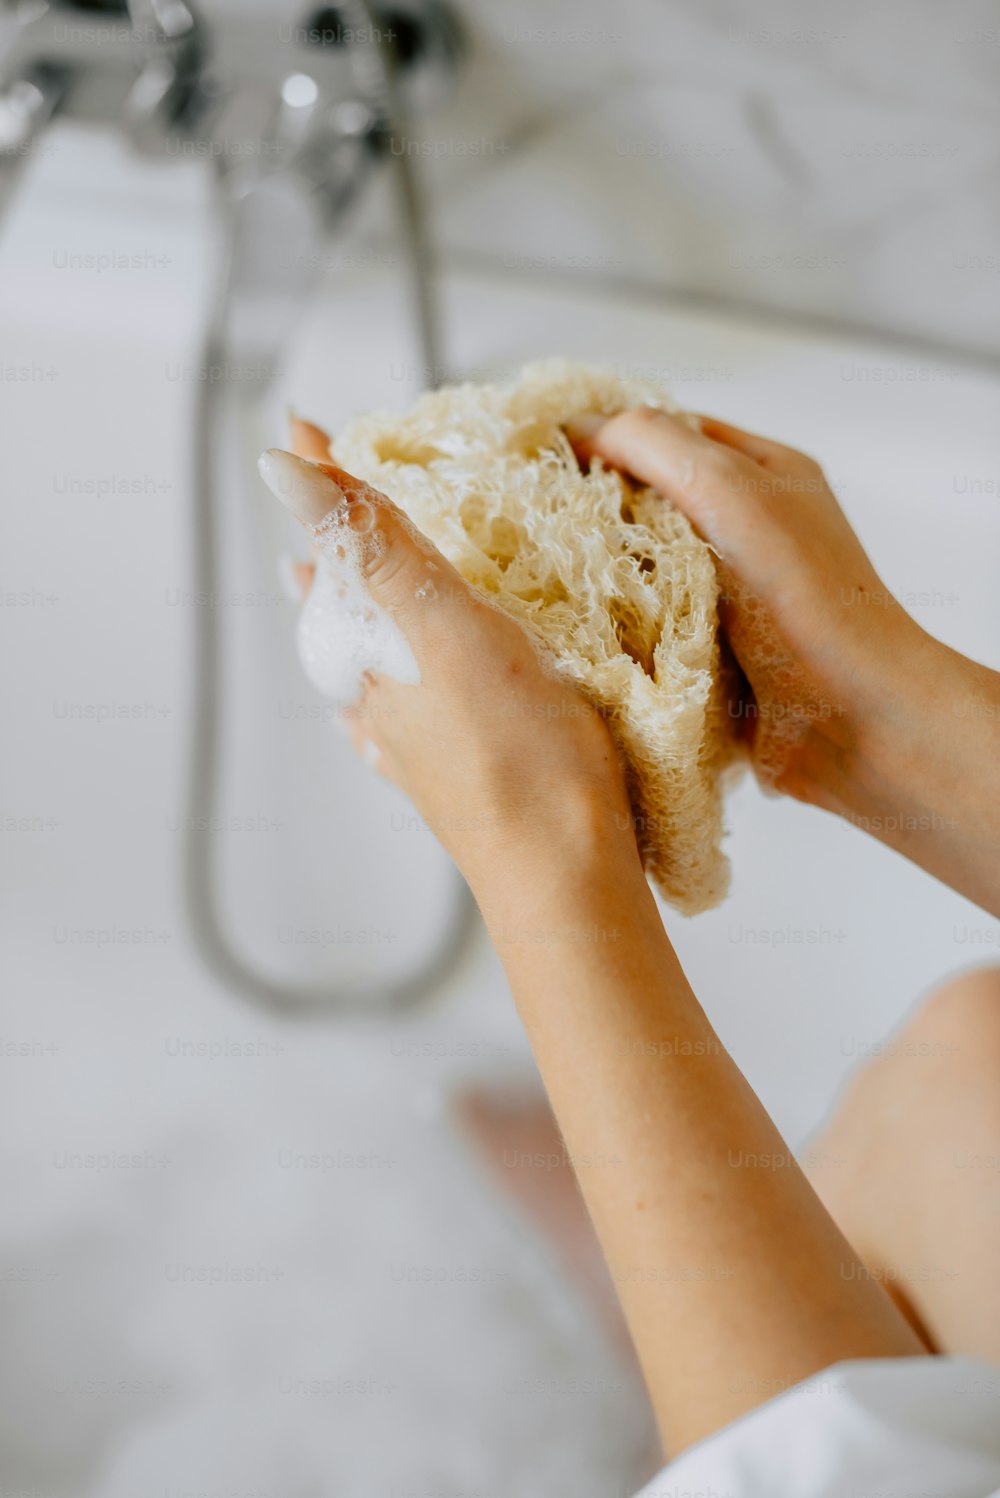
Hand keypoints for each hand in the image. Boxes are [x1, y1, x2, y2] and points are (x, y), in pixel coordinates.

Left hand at [268, 419, 639, 900]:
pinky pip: (410, 712)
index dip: (321, 484)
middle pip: (341, 605)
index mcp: (370, 650)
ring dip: (361, 610)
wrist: (563, 871)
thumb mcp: (439, 624)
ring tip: (343, 584)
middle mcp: (378, 695)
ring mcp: (415, 738)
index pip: (332, 545)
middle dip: (335, 550)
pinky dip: (399, 680)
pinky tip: (401, 699)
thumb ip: (372, 544)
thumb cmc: (513, 752)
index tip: (307, 429)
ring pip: (372, 658)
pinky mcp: (461, 771)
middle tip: (332, 502)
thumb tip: (284, 468)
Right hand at [576, 408, 912, 801]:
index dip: (605, 434)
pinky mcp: (711, 656)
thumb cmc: (804, 598)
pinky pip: (645, 630)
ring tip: (537, 574)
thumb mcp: (728, 490)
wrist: (852, 719)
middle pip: (648, 500)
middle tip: (528, 515)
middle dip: (593, 507)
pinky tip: (574, 630)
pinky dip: (614, 630)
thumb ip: (654, 444)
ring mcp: (730, 598)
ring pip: (641, 569)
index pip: (668, 432)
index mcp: (764, 474)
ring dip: (599, 577)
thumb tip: (576, 424)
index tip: (537, 450)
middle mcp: (749, 531)